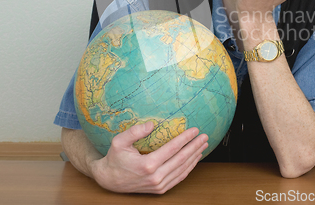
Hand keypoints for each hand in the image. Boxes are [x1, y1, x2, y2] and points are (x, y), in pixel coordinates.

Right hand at [90, 122, 207, 193]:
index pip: (172, 149)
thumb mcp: (119, 142)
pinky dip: (189, 168)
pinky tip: (194, 159)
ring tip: (203, 145)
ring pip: (182, 169)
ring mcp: (158, 185)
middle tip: (205, 136)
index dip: (185, 139)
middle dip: (195, 146)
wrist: (109, 180)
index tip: (195, 130)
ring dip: (194, 157)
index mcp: (147, 164)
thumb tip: (151, 124)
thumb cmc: (114, 158)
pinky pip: (178, 178)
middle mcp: (155, 177)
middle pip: (181, 159)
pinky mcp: (160, 189)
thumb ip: (134, 132)